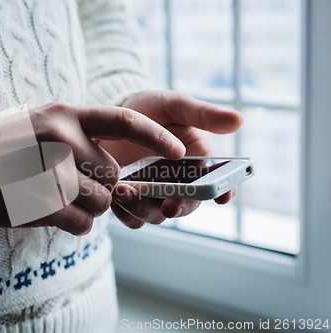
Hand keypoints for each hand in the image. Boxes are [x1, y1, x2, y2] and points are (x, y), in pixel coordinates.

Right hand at [0, 102, 185, 234]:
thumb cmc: (8, 146)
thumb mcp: (45, 124)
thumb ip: (81, 141)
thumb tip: (117, 177)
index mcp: (66, 114)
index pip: (124, 119)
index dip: (155, 137)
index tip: (178, 151)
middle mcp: (62, 137)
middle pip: (112, 175)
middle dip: (102, 187)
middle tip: (70, 184)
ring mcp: (51, 171)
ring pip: (101, 202)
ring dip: (86, 206)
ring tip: (54, 196)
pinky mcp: (43, 203)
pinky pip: (84, 223)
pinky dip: (74, 222)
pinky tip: (48, 210)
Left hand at [98, 90, 243, 228]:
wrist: (109, 116)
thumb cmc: (149, 108)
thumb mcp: (174, 105)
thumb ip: (202, 114)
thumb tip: (238, 120)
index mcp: (198, 160)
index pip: (218, 181)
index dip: (224, 190)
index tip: (222, 196)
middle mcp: (179, 182)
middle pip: (187, 204)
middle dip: (180, 207)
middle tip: (169, 205)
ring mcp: (154, 194)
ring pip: (158, 215)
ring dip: (145, 209)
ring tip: (126, 191)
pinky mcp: (131, 201)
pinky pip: (132, 218)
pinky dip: (126, 213)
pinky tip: (115, 196)